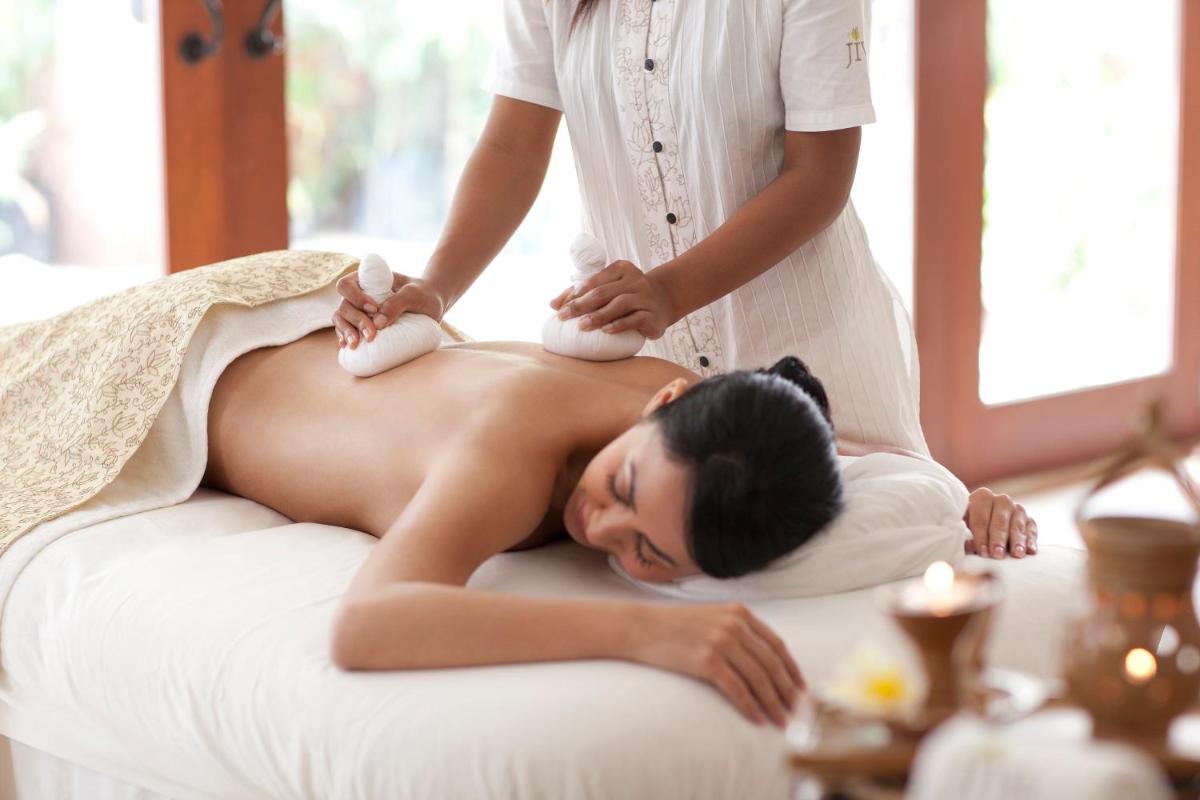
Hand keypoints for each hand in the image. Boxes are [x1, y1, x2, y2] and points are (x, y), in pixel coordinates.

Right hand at [333, 271, 446, 349]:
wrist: (432, 305)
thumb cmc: (423, 294)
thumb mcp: (414, 294)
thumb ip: (398, 303)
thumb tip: (377, 322)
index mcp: (367, 281)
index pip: (346, 285)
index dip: (355, 297)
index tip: (373, 308)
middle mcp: (359, 295)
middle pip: (343, 306)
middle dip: (355, 320)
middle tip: (371, 334)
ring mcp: (360, 311)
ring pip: (341, 319)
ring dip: (346, 332)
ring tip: (356, 344)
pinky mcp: (364, 326)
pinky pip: (348, 332)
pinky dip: (345, 339)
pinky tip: (347, 347)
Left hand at [549, 260, 675, 338]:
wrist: (664, 301)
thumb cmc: (628, 295)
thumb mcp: (608, 289)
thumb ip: (582, 294)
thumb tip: (552, 304)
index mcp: (621, 269)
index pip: (594, 280)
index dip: (575, 294)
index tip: (560, 308)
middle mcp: (635, 279)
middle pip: (603, 292)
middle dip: (581, 305)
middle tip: (564, 317)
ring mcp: (645, 296)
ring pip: (619, 304)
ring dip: (598, 316)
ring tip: (582, 326)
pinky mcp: (652, 314)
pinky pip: (635, 319)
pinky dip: (619, 325)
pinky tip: (606, 331)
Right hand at [628, 603, 803, 727]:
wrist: (640, 627)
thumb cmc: (673, 626)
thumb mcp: (711, 617)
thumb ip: (736, 629)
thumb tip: (761, 658)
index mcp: (739, 613)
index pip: (777, 644)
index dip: (792, 669)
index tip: (801, 687)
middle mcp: (734, 625)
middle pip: (771, 664)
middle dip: (787, 691)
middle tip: (797, 711)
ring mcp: (721, 642)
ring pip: (759, 679)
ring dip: (773, 703)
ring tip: (781, 721)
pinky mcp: (707, 661)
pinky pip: (738, 690)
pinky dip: (751, 707)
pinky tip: (758, 720)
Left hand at [964, 488, 1037, 558]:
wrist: (987, 524)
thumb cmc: (971, 527)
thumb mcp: (964, 528)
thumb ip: (965, 536)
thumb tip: (968, 546)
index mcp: (982, 497)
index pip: (981, 517)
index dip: (980, 536)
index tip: (982, 552)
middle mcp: (1001, 500)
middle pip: (1000, 520)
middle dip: (998, 539)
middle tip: (997, 554)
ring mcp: (1017, 509)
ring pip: (1017, 525)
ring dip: (1017, 541)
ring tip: (1016, 554)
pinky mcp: (1029, 521)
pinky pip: (1031, 530)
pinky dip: (1030, 540)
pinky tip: (1030, 551)